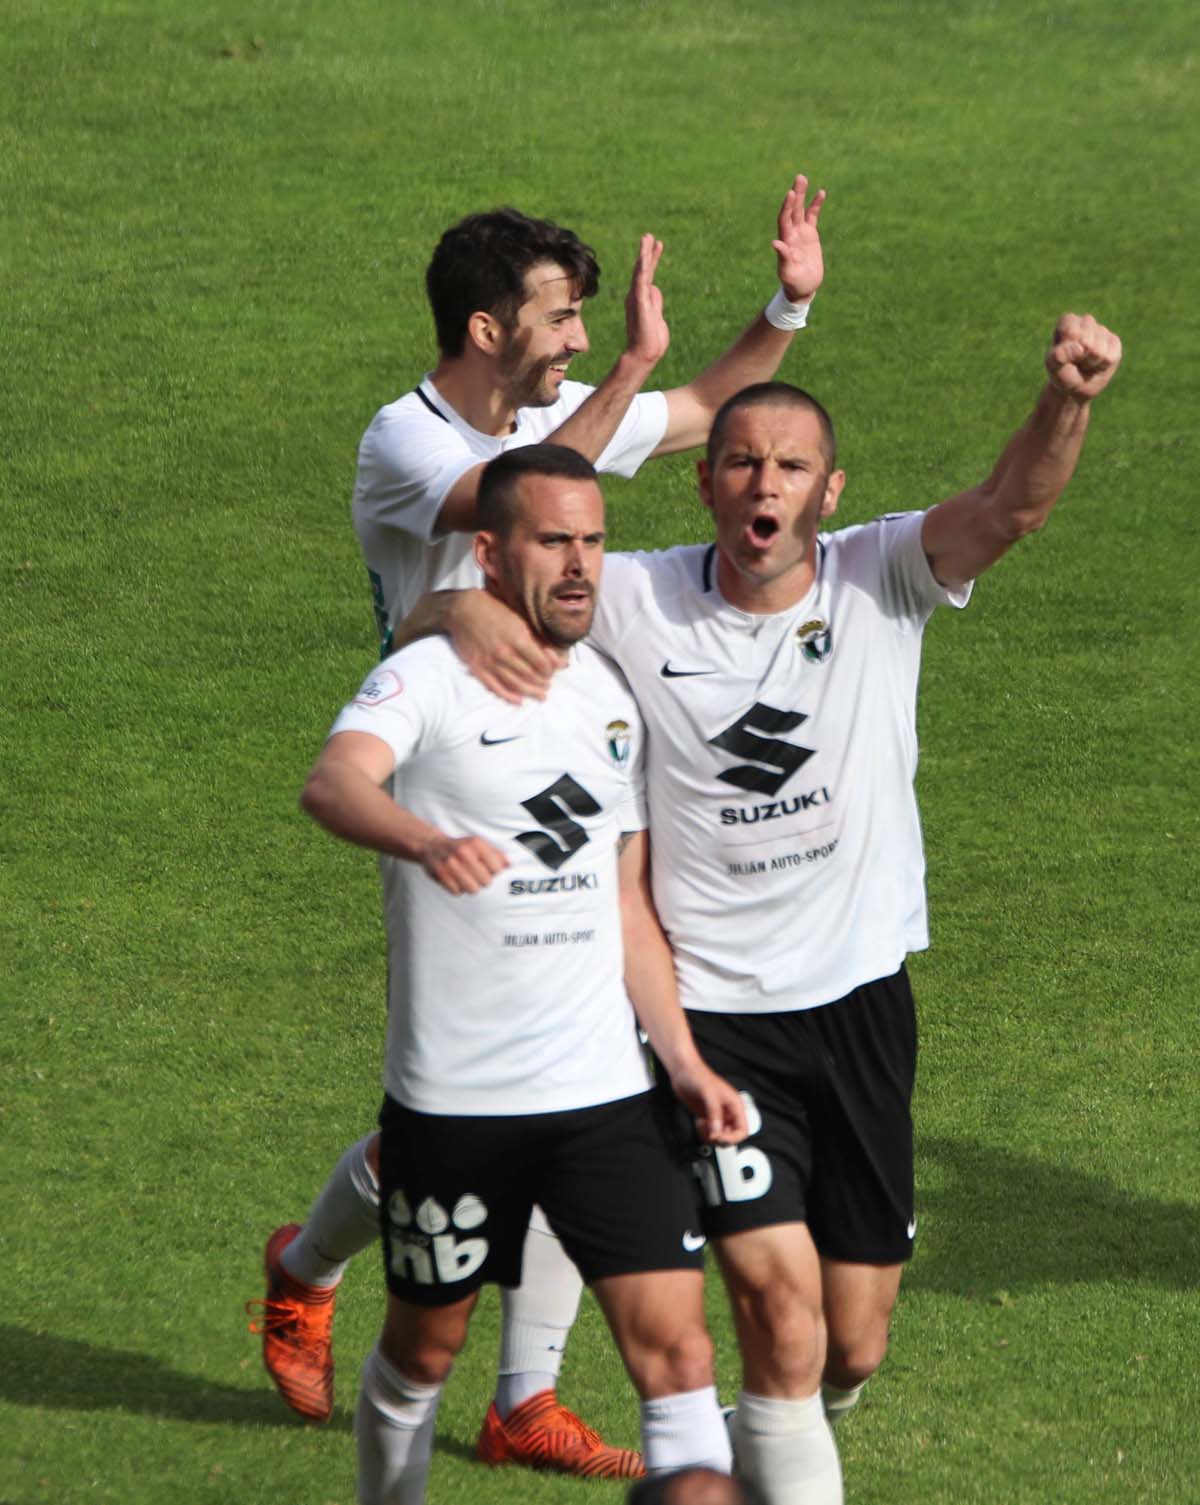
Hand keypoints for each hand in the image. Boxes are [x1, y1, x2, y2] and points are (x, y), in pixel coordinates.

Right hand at [420, 833, 508, 894]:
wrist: (432, 846)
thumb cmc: (460, 847)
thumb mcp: (479, 844)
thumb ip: (496, 854)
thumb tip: (509, 865)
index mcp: (476, 843)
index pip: (497, 868)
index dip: (495, 872)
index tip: (490, 870)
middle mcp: (463, 852)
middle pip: (486, 881)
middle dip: (483, 881)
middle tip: (477, 875)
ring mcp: (450, 863)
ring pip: (472, 889)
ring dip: (471, 887)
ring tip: (467, 879)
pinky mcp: (440, 874)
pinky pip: (457, 892)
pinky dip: (458, 889)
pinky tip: (455, 880)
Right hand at [447, 590, 560, 703]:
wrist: (462, 610)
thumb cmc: (493, 611)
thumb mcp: (518, 621)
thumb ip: (533, 640)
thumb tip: (550, 655)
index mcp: (518, 639)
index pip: (542, 664)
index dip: (551, 670)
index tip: (553, 671)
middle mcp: (505, 654)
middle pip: (531, 676)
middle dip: (542, 683)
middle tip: (548, 686)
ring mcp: (490, 663)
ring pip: (516, 685)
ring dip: (531, 692)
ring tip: (540, 695)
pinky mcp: (478, 668)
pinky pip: (495, 687)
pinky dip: (508, 696)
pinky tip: (519, 701)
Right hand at [624, 232, 669, 367]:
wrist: (645, 354)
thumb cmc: (652, 340)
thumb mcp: (658, 316)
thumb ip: (656, 301)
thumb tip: (655, 287)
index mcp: (641, 299)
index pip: (647, 276)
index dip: (652, 260)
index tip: (657, 245)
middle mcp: (636, 296)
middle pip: (643, 270)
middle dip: (647, 253)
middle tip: (649, 236)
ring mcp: (637, 298)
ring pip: (640, 272)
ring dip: (644, 254)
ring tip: (647, 238)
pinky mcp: (638, 302)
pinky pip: (640, 281)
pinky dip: (642, 268)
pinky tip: (644, 256)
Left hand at [670, 1061, 748, 1145]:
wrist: (683, 1072)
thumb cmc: (698, 1075)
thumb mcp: (709, 1095)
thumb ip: (714, 1114)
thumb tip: (716, 1133)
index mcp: (735, 1104)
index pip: (743, 1130)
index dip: (733, 1138)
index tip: (719, 1137)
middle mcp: (728, 1111)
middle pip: (732, 1136)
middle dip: (720, 1138)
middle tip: (710, 1134)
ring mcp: (717, 1115)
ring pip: (720, 1136)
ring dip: (711, 1136)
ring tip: (703, 1127)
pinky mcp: (707, 1117)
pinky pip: (710, 1133)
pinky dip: (704, 1133)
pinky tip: (699, 1124)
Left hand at [772, 172, 826, 303]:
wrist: (803, 288)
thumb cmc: (794, 283)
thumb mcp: (788, 272)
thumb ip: (783, 257)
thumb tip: (775, 243)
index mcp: (785, 241)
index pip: (784, 220)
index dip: (787, 207)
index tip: (790, 193)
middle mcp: (791, 234)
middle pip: (792, 210)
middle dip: (795, 194)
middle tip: (799, 178)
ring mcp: (800, 233)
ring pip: (801, 210)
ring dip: (802, 195)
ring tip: (803, 178)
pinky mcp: (810, 235)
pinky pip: (813, 216)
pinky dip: (815, 205)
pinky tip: (820, 193)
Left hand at [1045, 313, 1121, 400]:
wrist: (1076, 385)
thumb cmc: (1062, 372)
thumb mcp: (1053, 366)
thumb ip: (1059, 356)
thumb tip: (1080, 347)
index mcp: (1067, 321)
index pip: (1071, 332)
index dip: (1067, 350)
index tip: (1062, 355)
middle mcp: (1086, 321)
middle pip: (1086, 342)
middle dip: (1079, 358)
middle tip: (1075, 361)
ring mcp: (1102, 330)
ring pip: (1098, 351)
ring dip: (1089, 364)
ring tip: (1085, 364)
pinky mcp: (1114, 342)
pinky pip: (1109, 358)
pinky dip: (1101, 367)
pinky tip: (1097, 364)